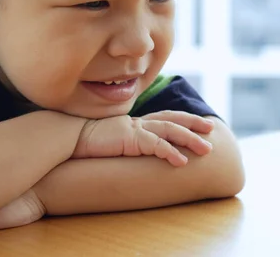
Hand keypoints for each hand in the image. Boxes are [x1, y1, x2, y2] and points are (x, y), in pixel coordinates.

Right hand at [73, 111, 214, 166]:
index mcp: (134, 123)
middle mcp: (137, 122)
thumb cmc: (86, 142)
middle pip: (172, 119)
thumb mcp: (111, 141)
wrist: (67, 138)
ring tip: (207, 149)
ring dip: (190, 139)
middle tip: (211, 128)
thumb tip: (131, 153)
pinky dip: (170, 152)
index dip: (183, 119)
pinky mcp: (129, 138)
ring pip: (170, 130)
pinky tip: (182, 161)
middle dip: (193, 123)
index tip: (199, 123)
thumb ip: (124, 143)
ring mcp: (134, 128)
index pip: (164, 117)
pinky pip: (155, 145)